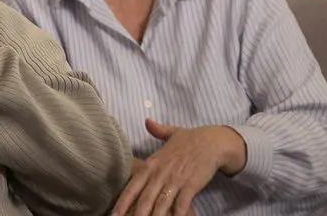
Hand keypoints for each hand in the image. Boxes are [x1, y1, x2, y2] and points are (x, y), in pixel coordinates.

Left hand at [113, 119, 243, 215]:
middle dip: (135, 213)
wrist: (213, 141)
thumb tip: (147, 121)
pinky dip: (176, 215)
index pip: (133, 185)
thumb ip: (157, 130)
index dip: (122, 201)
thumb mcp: (171, 134)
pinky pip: (181, 204)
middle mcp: (160, 173)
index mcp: (151, 163)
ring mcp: (175, 180)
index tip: (113, 214)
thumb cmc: (191, 139)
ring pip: (160, 203)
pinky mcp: (190, 185)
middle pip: (144, 198)